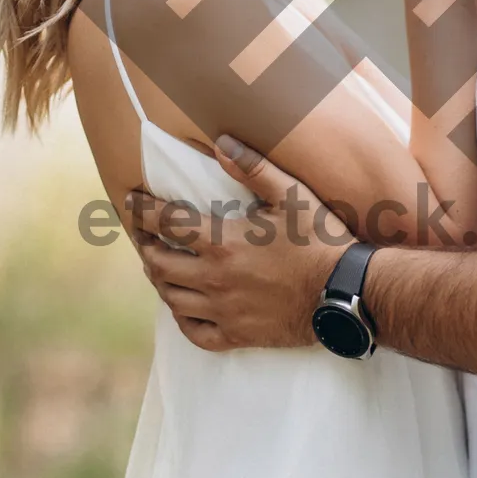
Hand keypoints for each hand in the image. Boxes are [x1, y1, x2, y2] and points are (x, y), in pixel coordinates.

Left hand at [125, 137, 343, 353]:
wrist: (347, 292)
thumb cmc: (321, 240)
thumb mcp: (292, 195)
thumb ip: (254, 168)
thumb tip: (221, 143)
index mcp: (223, 243)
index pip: (165, 223)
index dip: (141, 209)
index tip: (129, 199)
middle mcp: (214, 279)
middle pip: (158, 263)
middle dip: (145, 245)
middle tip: (145, 235)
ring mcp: (223, 311)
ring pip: (171, 298)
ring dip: (159, 279)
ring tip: (159, 266)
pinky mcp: (237, 335)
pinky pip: (194, 334)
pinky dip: (181, 319)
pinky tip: (183, 307)